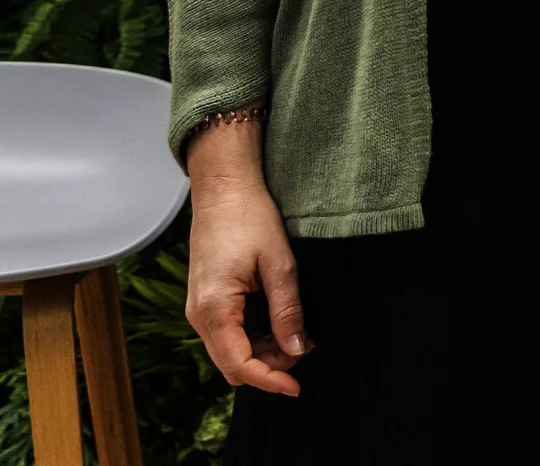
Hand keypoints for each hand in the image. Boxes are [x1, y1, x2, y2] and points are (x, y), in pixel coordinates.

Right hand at [183, 117, 307, 396]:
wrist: (224, 188)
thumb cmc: (249, 219)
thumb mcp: (279, 265)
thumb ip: (288, 310)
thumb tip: (298, 349)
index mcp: (213, 309)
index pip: (239, 364)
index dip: (269, 379)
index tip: (297, 386)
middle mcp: (199, 315)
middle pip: (232, 363)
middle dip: (268, 367)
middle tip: (305, 353)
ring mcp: (199, 309)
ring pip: (229, 351)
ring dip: (262, 353)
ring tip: (298, 338)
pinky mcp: (206, 300)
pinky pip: (227, 334)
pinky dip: (253, 339)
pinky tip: (279, 327)